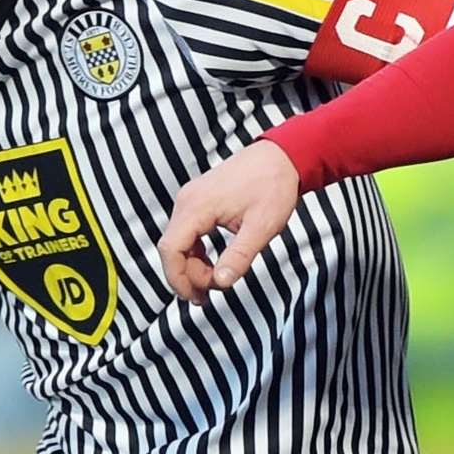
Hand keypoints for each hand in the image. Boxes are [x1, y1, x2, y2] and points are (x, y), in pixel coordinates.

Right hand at [158, 139, 301, 299]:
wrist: (282, 156)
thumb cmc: (274, 187)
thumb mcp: (261, 227)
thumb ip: (239, 256)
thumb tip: (221, 282)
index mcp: (197, 206)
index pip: (170, 250)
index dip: (178, 279)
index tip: (198, 297)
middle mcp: (187, 201)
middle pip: (172, 249)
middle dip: (189, 276)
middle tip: (213, 293)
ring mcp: (191, 199)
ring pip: (179, 242)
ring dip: (193, 266)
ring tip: (216, 282)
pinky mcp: (199, 200)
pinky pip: (188, 233)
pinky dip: (197, 252)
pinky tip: (214, 264)